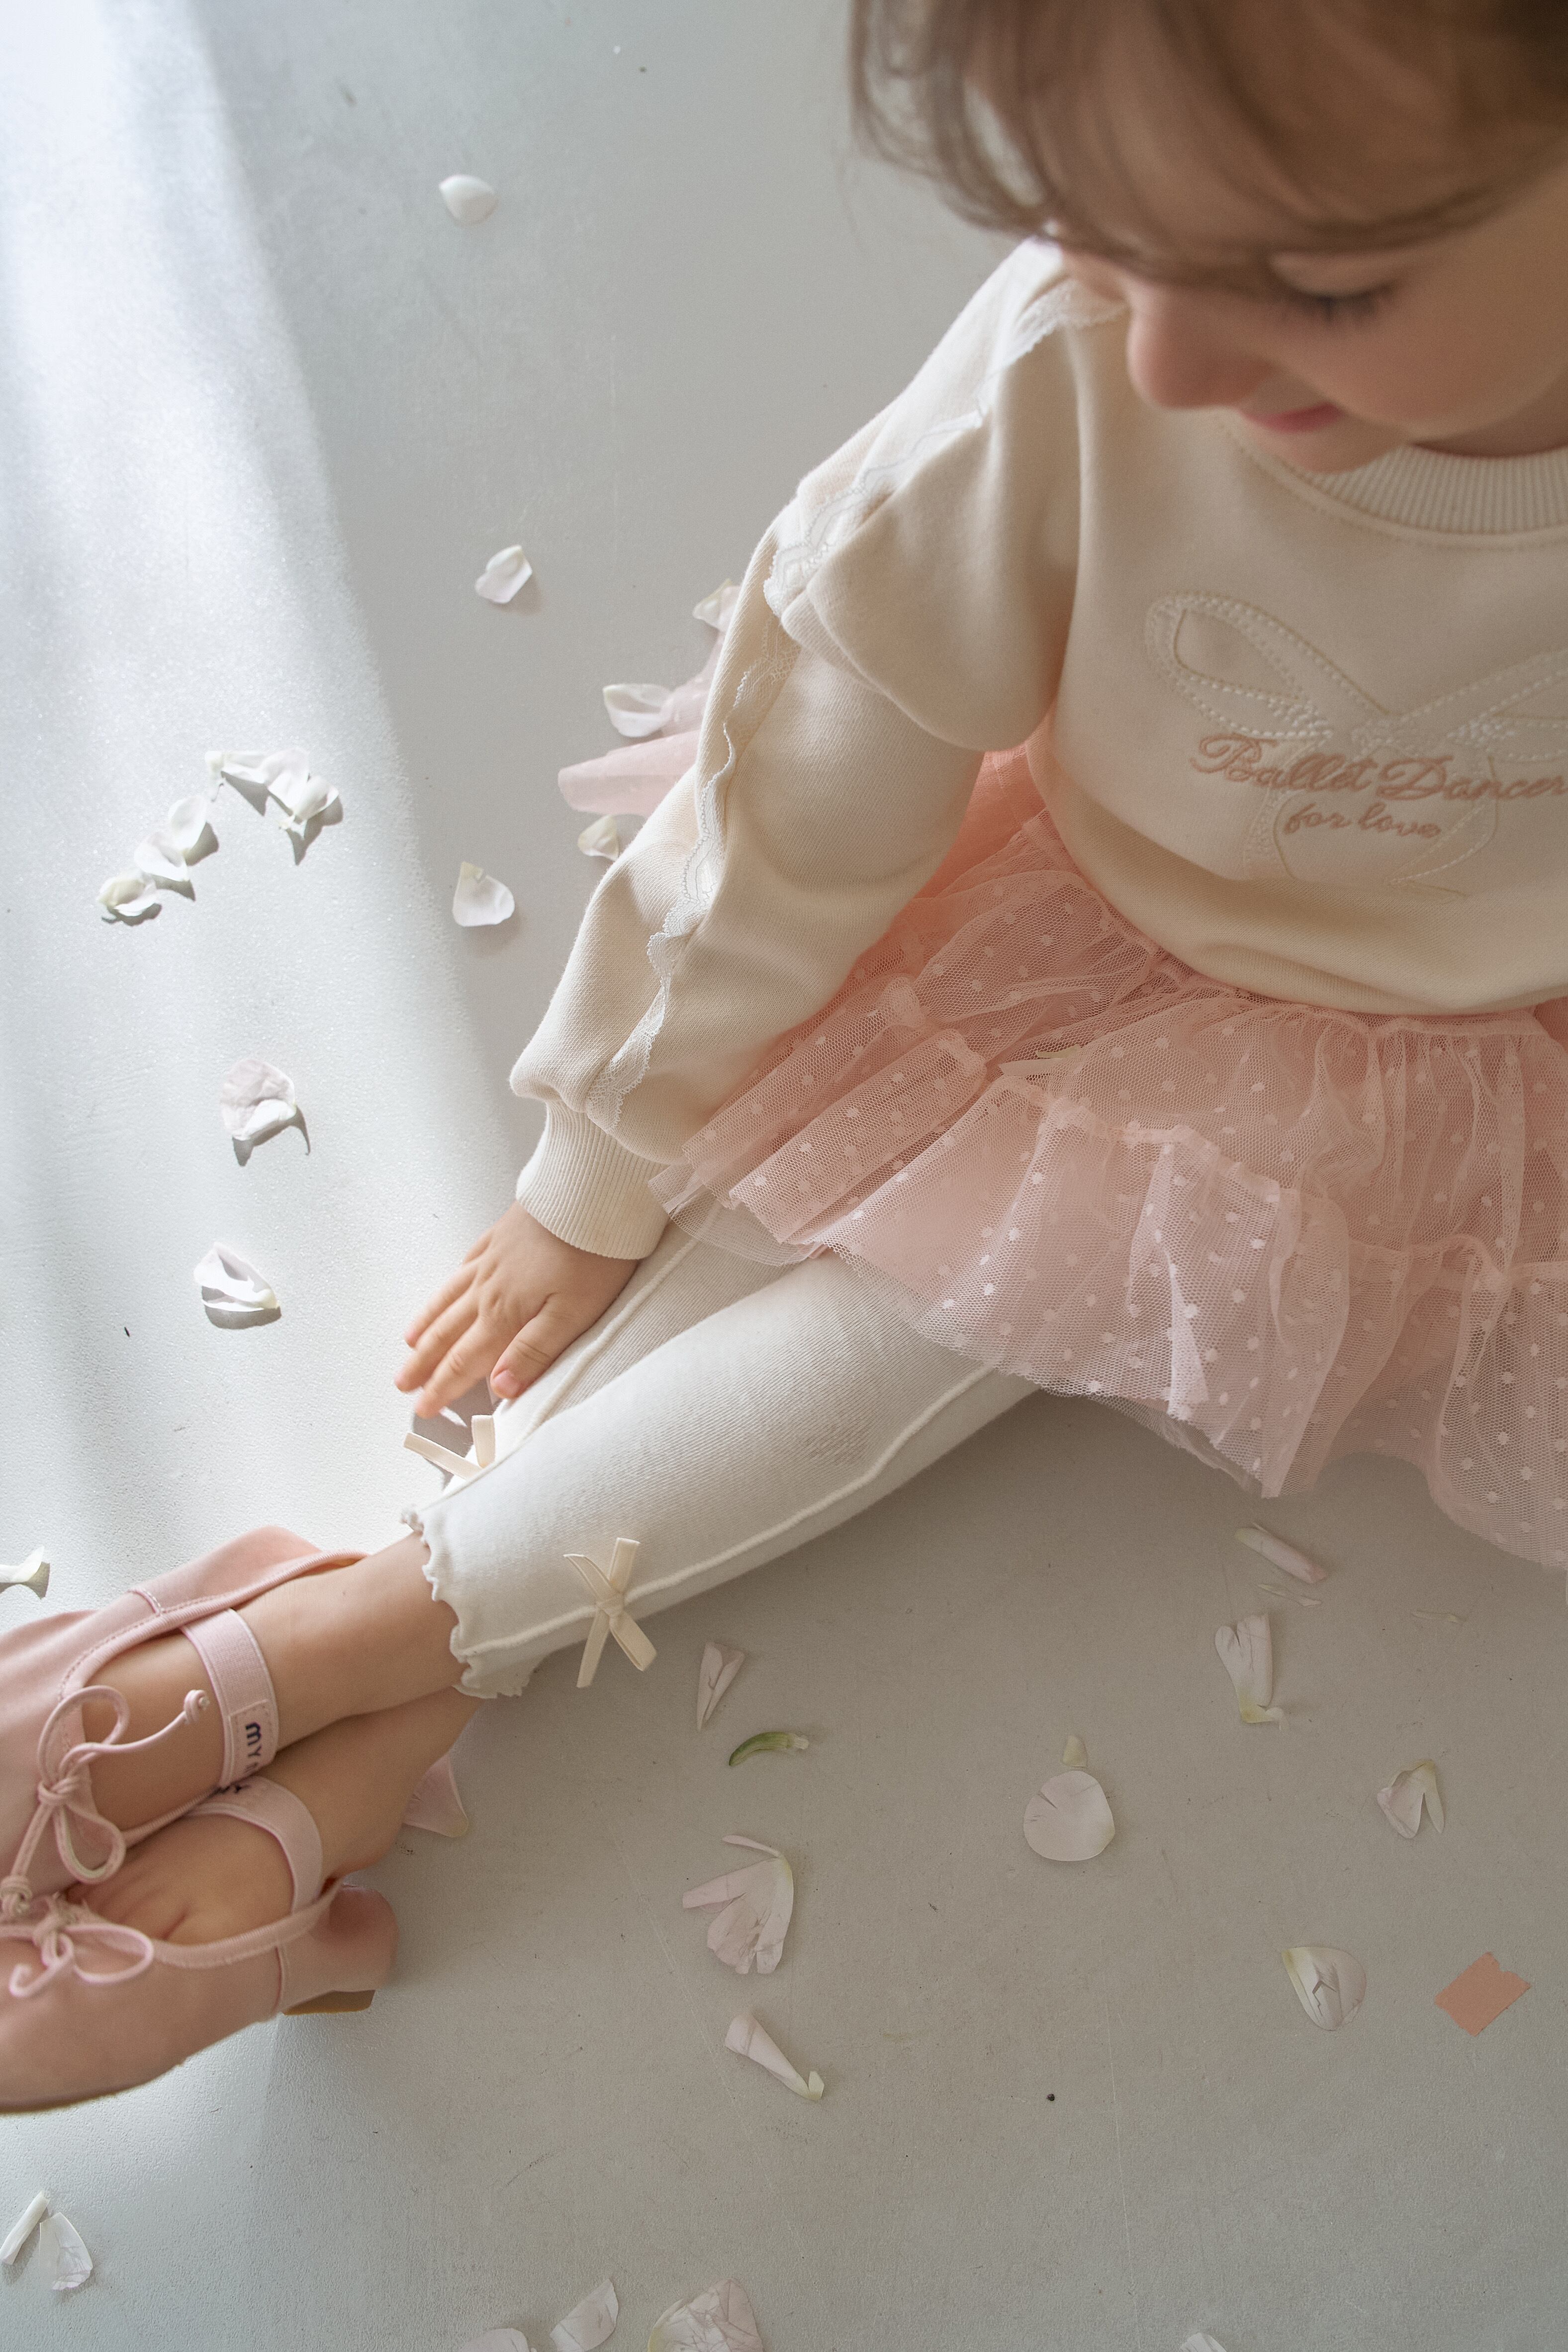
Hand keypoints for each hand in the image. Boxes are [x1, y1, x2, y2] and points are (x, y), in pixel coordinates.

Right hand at [396, 1201, 640, 1417]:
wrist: (591, 1191)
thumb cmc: (593, 1255)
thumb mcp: (573, 1314)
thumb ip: (534, 1352)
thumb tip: (500, 1388)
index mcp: (506, 1313)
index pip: (466, 1360)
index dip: (443, 1386)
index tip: (423, 1406)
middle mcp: (489, 1288)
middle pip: (448, 1332)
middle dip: (424, 1362)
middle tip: (403, 1383)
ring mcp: (492, 1259)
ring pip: (448, 1299)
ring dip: (427, 1326)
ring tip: (409, 1344)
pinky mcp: (501, 1235)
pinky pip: (463, 1266)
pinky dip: (447, 1285)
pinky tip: (444, 1289)